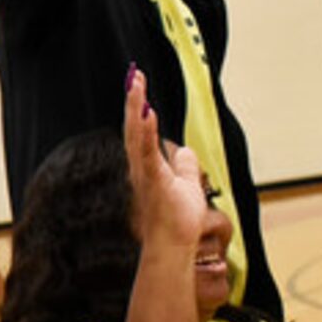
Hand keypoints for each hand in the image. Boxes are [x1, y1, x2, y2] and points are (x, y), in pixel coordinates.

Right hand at [123, 67, 207, 251]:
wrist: (173, 246)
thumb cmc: (177, 221)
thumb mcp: (187, 185)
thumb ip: (185, 166)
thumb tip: (185, 150)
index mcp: (147, 168)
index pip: (141, 132)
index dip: (139, 108)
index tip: (138, 84)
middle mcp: (140, 169)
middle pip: (134, 128)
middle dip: (134, 101)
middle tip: (134, 75)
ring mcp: (145, 175)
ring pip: (137, 136)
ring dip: (136, 109)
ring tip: (137, 85)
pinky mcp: (154, 183)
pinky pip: (148, 154)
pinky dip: (146, 133)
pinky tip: (147, 113)